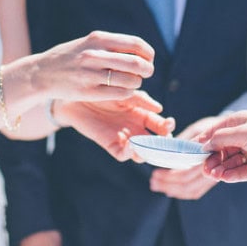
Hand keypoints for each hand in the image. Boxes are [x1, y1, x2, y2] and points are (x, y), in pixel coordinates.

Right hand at [31, 31, 154, 101]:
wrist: (42, 73)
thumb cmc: (69, 57)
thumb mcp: (88, 43)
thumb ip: (110, 44)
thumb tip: (140, 50)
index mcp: (97, 39)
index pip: (135, 44)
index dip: (148, 53)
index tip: (149, 58)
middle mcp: (94, 55)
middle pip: (135, 63)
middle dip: (147, 69)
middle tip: (147, 73)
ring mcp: (91, 74)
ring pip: (129, 80)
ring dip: (137, 83)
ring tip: (133, 82)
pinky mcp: (88, 91)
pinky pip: (119, 93)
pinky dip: (127, 93)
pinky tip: (124, 91)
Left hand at [58, 90, 175, 161]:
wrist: (76, 96)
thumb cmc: (101, 90)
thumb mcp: (123, 92)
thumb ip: (140, 99)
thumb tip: (159, 108)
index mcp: (142, 115)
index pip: (160, 125)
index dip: (167, 127)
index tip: (170, 123)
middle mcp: (135, 129)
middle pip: (155, 142)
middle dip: (163, 144)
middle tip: (164, 139)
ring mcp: (124, 138)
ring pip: (142, 152)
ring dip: (148, 151)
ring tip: (147, 142)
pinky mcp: (110, 144)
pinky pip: (123, 154)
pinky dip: (129, 153)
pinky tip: (131, 144)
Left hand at [146, 117, 218, 198]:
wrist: (233, 131)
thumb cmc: (214, 126)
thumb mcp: (198, 128)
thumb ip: (186, 140)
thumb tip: (168, 147)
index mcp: (208, 157)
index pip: (186, 173)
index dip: (170, 176)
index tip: (156, 172)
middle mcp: (213, 170)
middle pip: (187, 185)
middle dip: (168, 184)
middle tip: (153, 180)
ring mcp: (213, 177)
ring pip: (191, 190)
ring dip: (173, 190)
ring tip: (156, 185)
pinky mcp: (211, 180)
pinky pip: (196, 191)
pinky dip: (182, 193)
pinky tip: (170, 189)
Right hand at [199, 110, 246, 182]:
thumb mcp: (241, 132)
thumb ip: (220, 138)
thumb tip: (204, 144)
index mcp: (239, 123)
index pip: (216, 131)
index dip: (205, 140)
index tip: (193, 149)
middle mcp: (243, 138)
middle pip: (221, 149)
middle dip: (212, 157)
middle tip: (203, 166)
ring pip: (228, 162)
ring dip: (219, 168)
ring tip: (211, 173)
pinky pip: (238, 173)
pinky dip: (229, 174)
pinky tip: (222, 176)